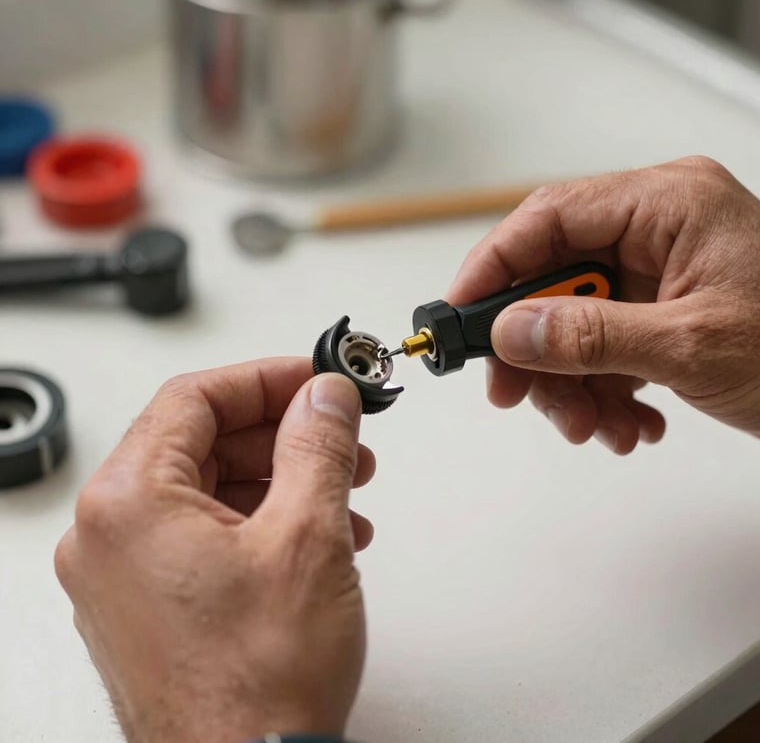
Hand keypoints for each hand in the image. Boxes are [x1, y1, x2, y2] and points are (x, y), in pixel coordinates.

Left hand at [55, 358, 375, 742]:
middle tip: (339, 433)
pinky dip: (264, 521)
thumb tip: (325, 396)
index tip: (314, 379)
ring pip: (211, 489)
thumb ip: (318, 446)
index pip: (195, 398)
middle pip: (203, 442)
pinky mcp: (150, 605)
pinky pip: (206, 534)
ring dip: (283, 479)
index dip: (265, 379)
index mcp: (128, 503)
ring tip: (344, 489)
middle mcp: (109, 537)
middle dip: (284, 434)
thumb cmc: (259, 685)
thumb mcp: (308, 535)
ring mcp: (124, 576)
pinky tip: (319, 534)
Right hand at [447, 157, 759, 452]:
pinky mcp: (660, 313)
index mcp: (667, 205)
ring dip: (571, 384)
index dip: (493, 266)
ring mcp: (658, 274)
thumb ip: (589, 337)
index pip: (550, 217)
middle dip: (535, 348)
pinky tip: (630, 423)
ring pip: (573, 323)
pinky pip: (603, 347)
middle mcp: (657, 231)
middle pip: (554, 279)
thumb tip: (508, 330)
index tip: (459, 315)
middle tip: (517, 395)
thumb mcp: (690, 347)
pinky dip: (603, 392)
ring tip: (596, 427)